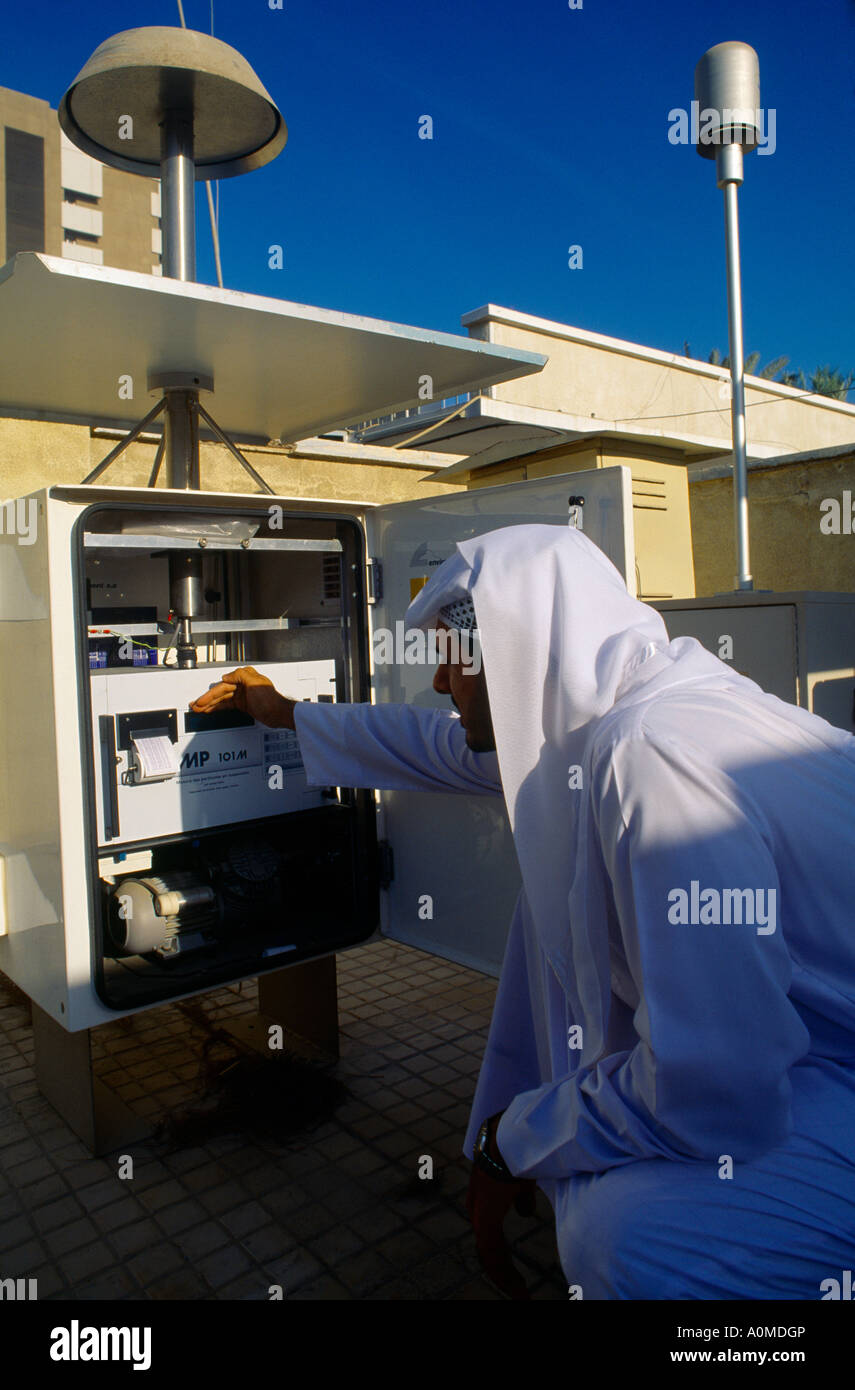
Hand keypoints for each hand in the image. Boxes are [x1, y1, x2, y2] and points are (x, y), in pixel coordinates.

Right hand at [188, 666, 295, 729]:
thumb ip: (240, 675)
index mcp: (245, 677)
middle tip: (196, 706)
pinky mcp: (243, 704)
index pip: (223, 685)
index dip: (211, 693)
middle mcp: (242, 685)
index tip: (202, 699)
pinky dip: (218, 707)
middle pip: (220, 692)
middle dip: (207, 699)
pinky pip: (227, 704)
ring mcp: (242, 695)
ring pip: (222, 699)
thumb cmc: (270, 699)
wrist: (278, 713)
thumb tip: (226, 677)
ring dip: (210, 704)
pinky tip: (210, 710)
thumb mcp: (255, 683)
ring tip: (199, 709)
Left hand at [466, 1115, 536, 1299]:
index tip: (511, 1268)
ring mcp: (480, 1212)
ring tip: (519, 1293)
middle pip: (486, 1244)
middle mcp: (478, 1204)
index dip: (497, 1250)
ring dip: (504, 1275)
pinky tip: (517, 1288)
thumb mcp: (521, 1176)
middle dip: (499, 1267)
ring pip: (489, 1253)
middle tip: (515, 1288)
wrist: (512, 1137)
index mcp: (484, 1194)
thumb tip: (523, 1212)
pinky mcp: (486, 1220)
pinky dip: (504, 1274)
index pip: (488, 1229)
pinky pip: (492, 1254)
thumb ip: (520, 1196)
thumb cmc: (519, 1149)